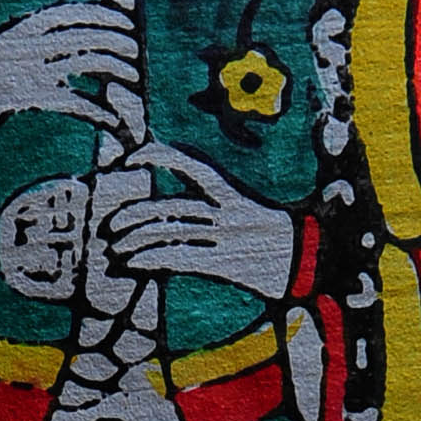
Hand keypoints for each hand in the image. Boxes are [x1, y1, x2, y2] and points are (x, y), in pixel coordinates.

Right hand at [0, 0, 140, 142]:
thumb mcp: (15, 41)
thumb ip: (45, 35)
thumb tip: (86, 32)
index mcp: (29, 24)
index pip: (76, 12)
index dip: (106, 16)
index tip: (127, 24)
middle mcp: (33, 43)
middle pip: (88, 36)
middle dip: (118, 43)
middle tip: (134, 53)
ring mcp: (33, 69)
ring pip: (89, 64)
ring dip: (117, 71)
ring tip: (131, 79)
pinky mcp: (33, 98)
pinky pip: (76, 102)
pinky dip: (98, 111)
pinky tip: (112, 119)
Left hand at [100, 149, 297, 301]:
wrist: (308, 263)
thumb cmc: (274, 239)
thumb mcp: (246, 212)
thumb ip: (213, 208)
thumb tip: (171, 214)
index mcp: (233, 194)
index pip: (194, 164)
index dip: (162, 156)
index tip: (133, 158)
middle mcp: (227, 212)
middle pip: (173, 207)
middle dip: (137, 214)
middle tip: (111, 224)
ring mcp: (226, 238)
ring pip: (172, 232)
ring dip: (137, 240)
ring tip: (116, 248)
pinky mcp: (225, 263)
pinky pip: (182, 258)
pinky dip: (154, 259)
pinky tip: (134, 263)